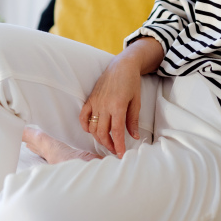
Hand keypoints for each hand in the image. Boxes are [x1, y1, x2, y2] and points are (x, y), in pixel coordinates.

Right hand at [79, 37, 163, 157]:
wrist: (122, 65)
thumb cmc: (131, 82)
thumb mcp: (136, 101)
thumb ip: (133, 120)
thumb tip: (134, 136)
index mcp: (118, 106)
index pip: (116, 131)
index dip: (119, 146)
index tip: (121, 155)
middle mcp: (105, 105)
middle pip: (103, 133)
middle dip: (109, 145)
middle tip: (116, 150)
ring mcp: (95, 102)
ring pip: (93, 127)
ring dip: (99, 138)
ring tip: (108, 143)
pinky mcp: (90, 99)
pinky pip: (83, 116)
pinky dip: (85, 126)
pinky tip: (91, 131)